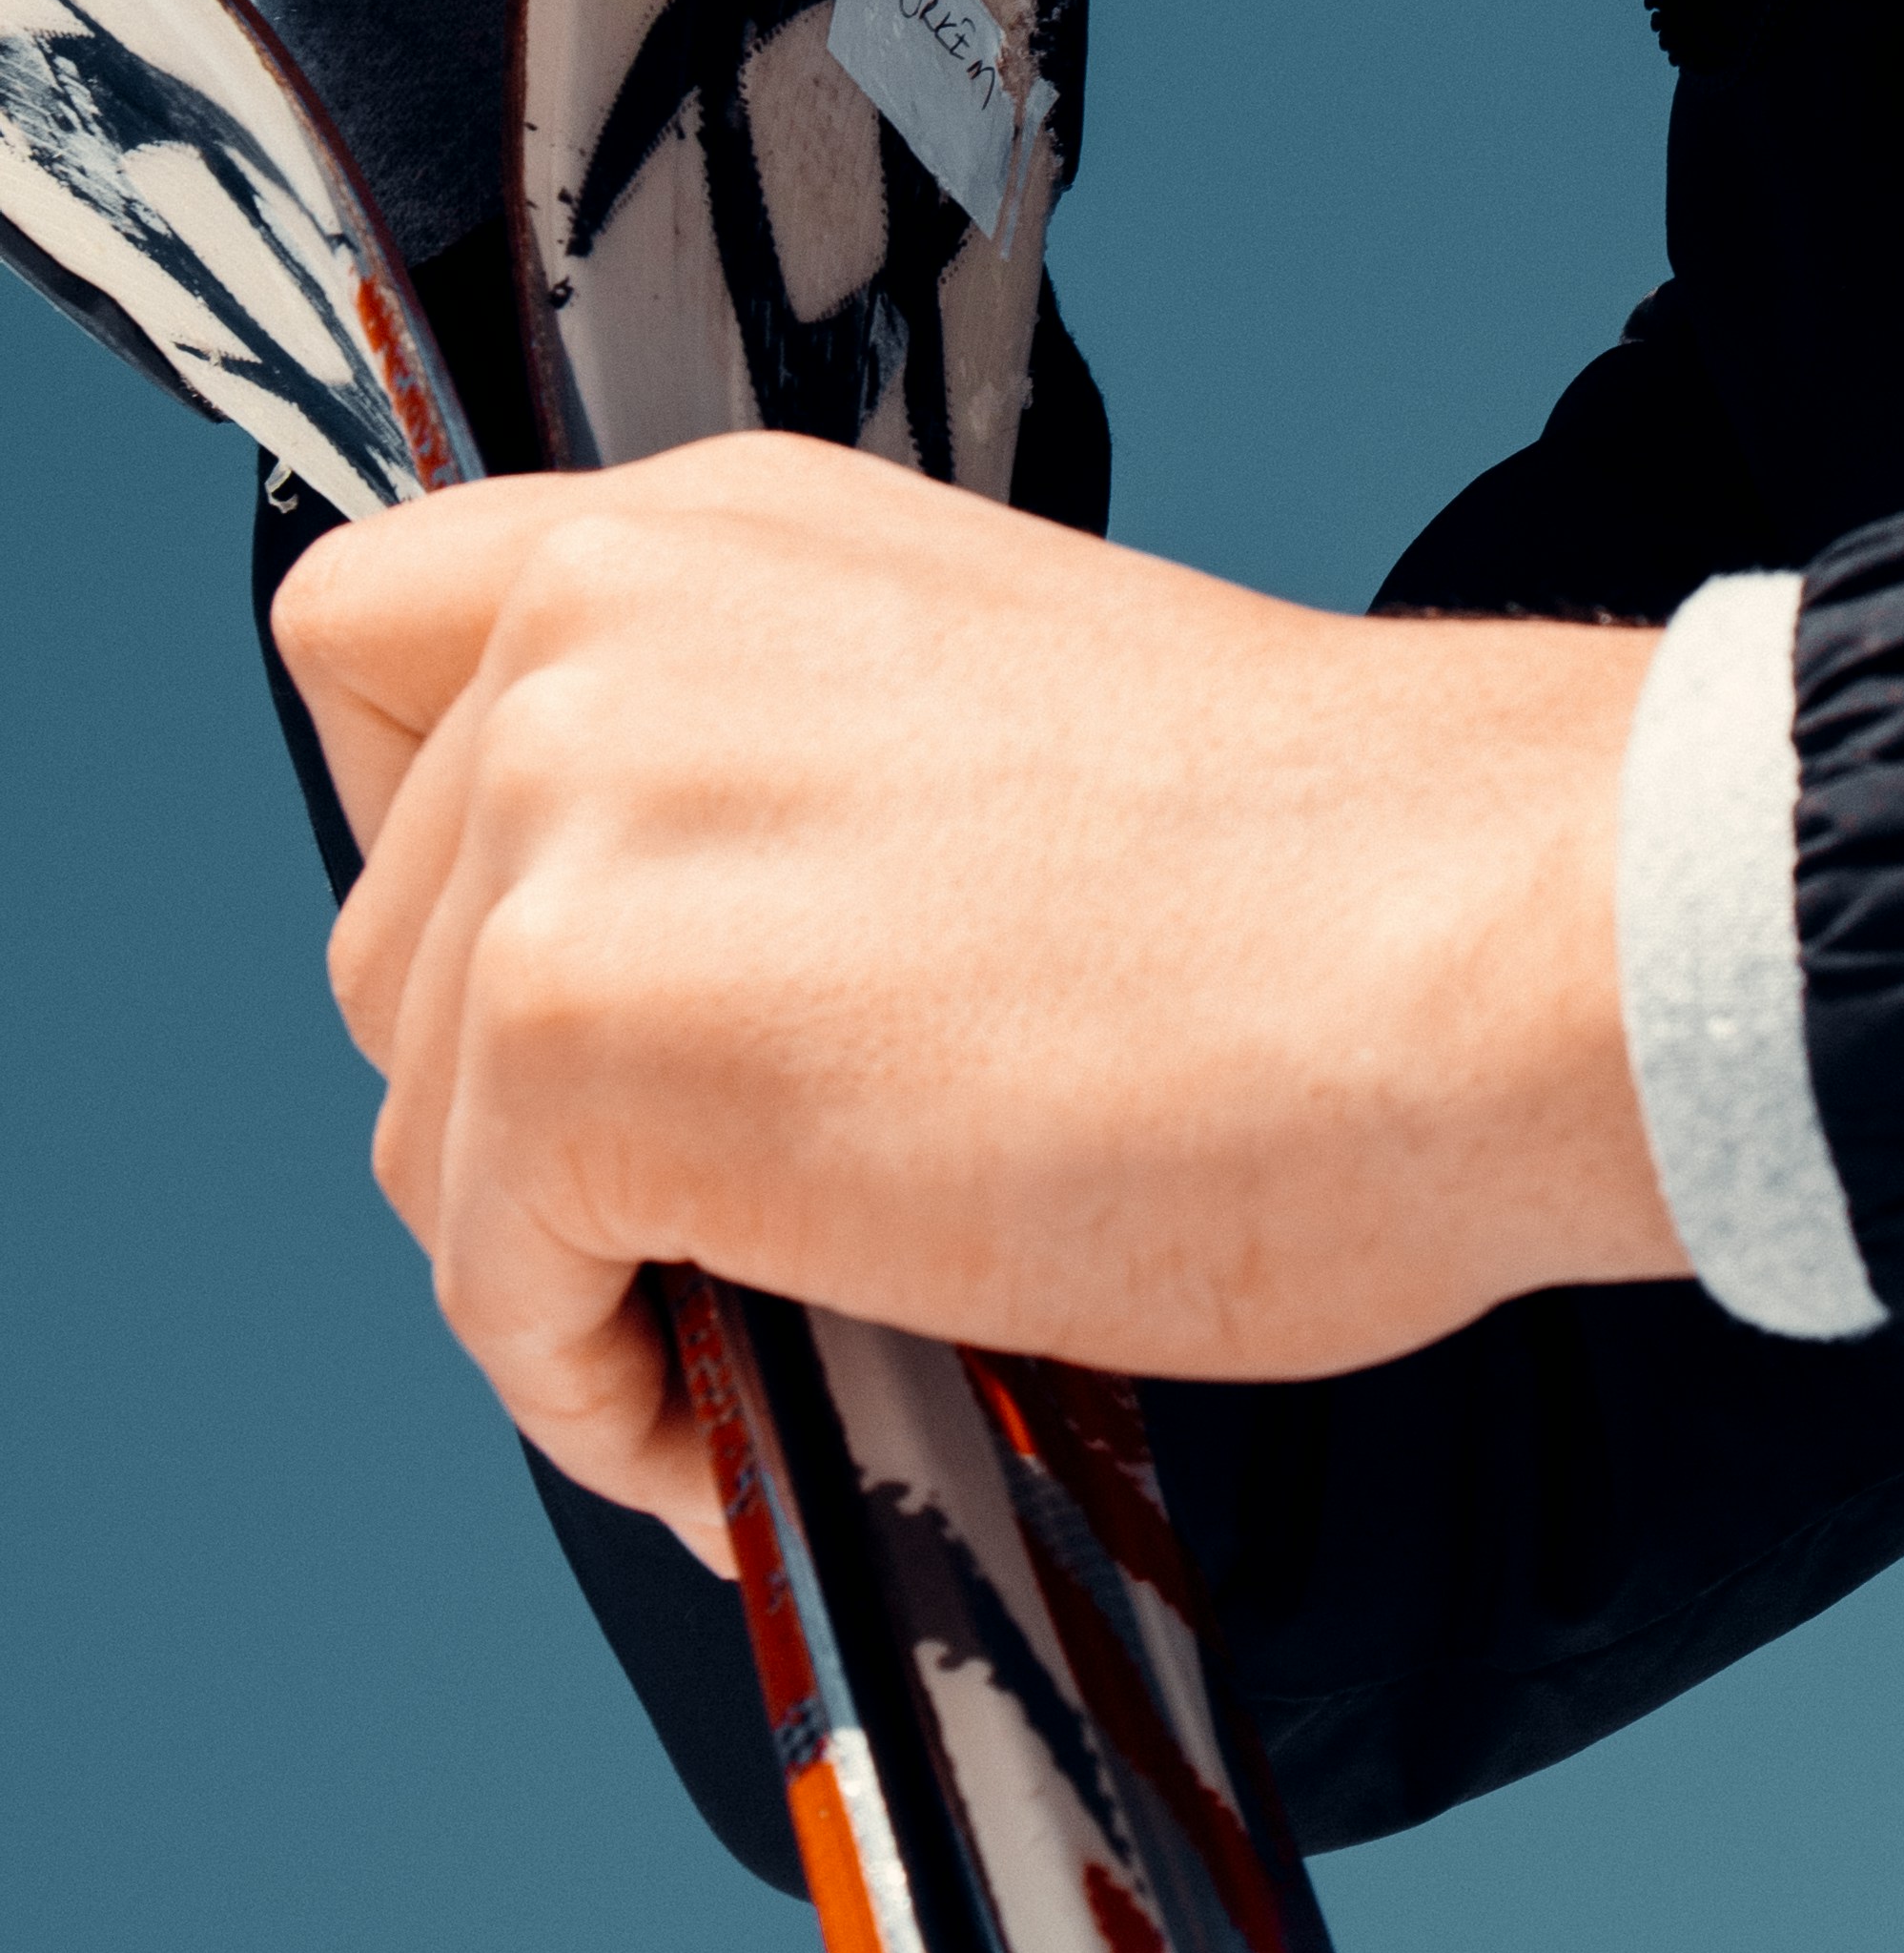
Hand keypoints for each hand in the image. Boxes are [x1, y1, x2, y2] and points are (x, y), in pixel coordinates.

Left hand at [273, 441, 1681, 1560]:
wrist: (1488, 939)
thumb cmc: (1338, 866)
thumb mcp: (991, 711)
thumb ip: (786, 775)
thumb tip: (695, 993)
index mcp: (717, 525)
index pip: (366, 637)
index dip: (435, 841)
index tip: (561, 972)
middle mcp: (604, 632)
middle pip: (386, 935)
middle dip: (523, 1101)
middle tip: (708, 1211)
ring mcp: (577, 827)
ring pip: (429, 1131)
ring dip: (569, 1264)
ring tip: (753, 1336)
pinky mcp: (587, 1041)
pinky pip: (496, 1295)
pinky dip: (597, 1397)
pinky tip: (742, 1427)